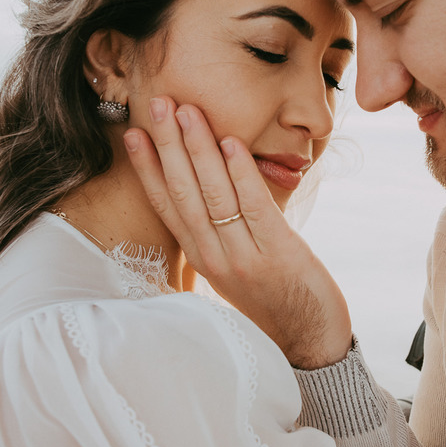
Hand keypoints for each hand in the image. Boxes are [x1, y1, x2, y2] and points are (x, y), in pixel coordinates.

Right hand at [124, 98, 352, 367]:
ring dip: (199, 149)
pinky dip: (240, 173)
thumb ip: (221, 235)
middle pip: (183, 192)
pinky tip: (231, 143)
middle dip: (168, 145)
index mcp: (202, 258)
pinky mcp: (277, 255)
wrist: (312, 344)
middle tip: (158, 103)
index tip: (133, 132)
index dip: (148, 168)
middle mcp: (214, 257)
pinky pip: (253, 206)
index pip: (166, 206)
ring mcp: (243, 257)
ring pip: (213, 194)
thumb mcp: (238, 269)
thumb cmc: (279, 302)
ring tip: (188, 111)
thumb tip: (212, 193)